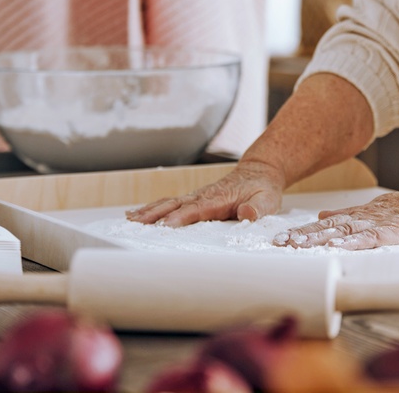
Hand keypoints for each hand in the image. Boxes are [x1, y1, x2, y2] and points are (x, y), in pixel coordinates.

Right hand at [126, 162, 284, 225]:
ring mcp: (197, 197)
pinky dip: (153, 208)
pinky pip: (171, 203)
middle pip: (176, 204)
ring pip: (169, 203)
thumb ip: (257, 208)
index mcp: (220, 198)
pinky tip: (138, 214)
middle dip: (156, 214)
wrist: (260, 173)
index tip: (167, 225)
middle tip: (137, 224)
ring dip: (149, 211)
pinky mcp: (194, 199)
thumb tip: (247, 214)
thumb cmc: (262, 189)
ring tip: (130, 220)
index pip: (198, 209)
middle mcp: (204, 196)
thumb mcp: (267, 200)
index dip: (182, 217)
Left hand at [273, 182, 398, 249]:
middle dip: (302, 235)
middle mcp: (363, 218)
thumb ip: (349, 216)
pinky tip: (335, 245)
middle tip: (280, 242)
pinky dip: (350, 241)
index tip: (282, 239)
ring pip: (341, 231)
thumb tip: (321, 217)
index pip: (325, 224)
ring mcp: (376, 224)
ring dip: (318, 238)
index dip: (303, 231)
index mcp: (359, 216)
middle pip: (326, 228)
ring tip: (297, 244)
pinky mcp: (391, 232)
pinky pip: (368, 237)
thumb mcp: (376, 211)